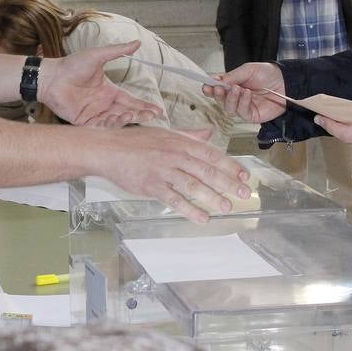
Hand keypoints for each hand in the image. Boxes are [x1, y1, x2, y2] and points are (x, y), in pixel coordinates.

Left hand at [38, 40, 160, 125]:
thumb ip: (118, 51)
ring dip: (125, 120)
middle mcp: (103, 104)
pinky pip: (100, 128)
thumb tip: (137, 42)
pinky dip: (110, 126)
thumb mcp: (98, 56)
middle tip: (150, 116)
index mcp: (109, 91)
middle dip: (140, 115)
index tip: (157, 111)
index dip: (144, 106)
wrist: (51, 77)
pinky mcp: (84, 122)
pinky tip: (116, 120)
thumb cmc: (72, 65)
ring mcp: (94, 113)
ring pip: (115, 122)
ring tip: (131, 115)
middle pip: (127, 113)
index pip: (131, 100)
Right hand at [92, 125, 249, 223]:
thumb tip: (208, 133)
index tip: (243, 176)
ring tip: (226, 207)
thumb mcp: (165, 133)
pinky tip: (202, 217)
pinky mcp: (152, 186)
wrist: (108, 149)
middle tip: (243, 194)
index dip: (229, 165)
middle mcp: (175, 155)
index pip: (211, 154)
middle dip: (227, 183)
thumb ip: (189, 135)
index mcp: (180, 142)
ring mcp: (163, 171)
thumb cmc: (135, 141)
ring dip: (212, 197)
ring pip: (193, 185)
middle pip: (206, 170)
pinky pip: (174, 199)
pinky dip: (189, 209)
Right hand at [204, 62, 286, 123]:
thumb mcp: (248, 70)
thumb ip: (232, 76)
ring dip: (230, 98)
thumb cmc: (268, 74)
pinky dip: (242, 102)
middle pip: (220, 100)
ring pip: (228, 109)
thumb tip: (218, 82)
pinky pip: (241, 112)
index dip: (210, 87)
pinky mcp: (251, 116)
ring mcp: (243, 107)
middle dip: (217, 95)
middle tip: (217, 88)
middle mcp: (236, 97)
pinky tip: (247, 94)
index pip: (217, 88)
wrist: (285, 82)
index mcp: (232, 84)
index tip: (206, 85)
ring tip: (237, 88)